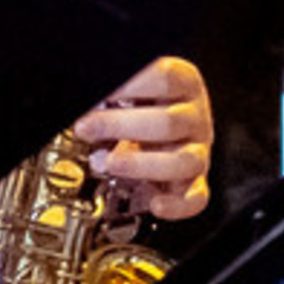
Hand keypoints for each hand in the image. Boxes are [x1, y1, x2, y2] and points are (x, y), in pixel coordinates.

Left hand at [70, 56, 217, 222]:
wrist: (159, 131)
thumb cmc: (142, 106)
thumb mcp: (128, 92)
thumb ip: (112, 96)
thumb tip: (88, 105)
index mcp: (184, 84)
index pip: (164, 78)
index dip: (130, 84)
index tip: (100, 93)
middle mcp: (194, 117)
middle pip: (168, 122)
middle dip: (120, 126)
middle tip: (86, 127)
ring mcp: (196, 150)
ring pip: (183, 161)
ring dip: (141, 164)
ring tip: (107, 163)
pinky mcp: (194, 182)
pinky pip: (195, 198)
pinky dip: (177, 205)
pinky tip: (155, 204)